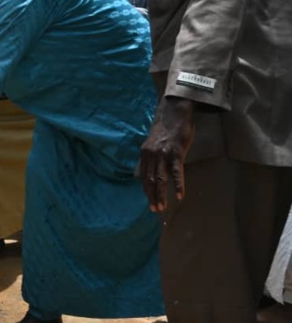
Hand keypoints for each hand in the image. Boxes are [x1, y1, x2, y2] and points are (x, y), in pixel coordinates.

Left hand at [139, 96, 195, 212]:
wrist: (175, 113)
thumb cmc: (167, 129)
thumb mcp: (153, 143)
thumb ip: (149, 157)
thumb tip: (144, 172)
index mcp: (144, 153)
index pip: (143, 176)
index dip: (146, 190)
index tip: (149, 201)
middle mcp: (151, 155)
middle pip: (149, 180)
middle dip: (151, 196)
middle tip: (155, 209)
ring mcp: (163, 154)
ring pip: (160, 178)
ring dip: (161, 194)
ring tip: (162, 206)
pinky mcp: (176, 153)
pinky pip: (176, 172)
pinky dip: (177, 185)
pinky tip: (179, 195)